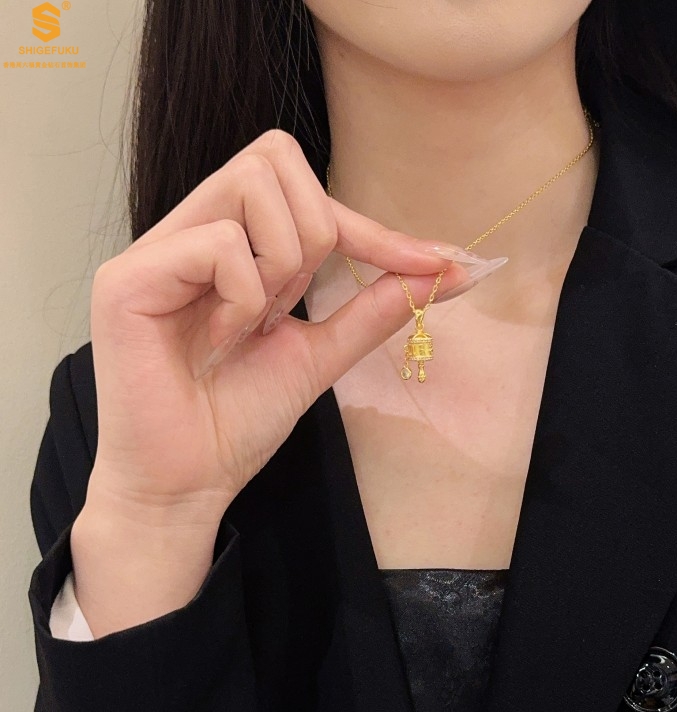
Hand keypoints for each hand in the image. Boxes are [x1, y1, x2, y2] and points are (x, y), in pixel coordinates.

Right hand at [86, 128, 472, 520]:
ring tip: (251, 326)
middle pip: (275, 158)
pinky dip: (243, 297)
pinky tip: (220, 342)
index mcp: (229, 246)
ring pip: (250, 184)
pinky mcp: (127, 279)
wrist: (186, 485)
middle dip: (315, 235)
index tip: (434, 263)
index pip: (304, 190)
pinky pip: (218, 244)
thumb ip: (373, 308)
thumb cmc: (236, 423)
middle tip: (288, 308)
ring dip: (280, 265)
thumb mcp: (320, 356)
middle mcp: (188, 232)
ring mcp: (155, 251)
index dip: (370, 226)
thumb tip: (446, 270)